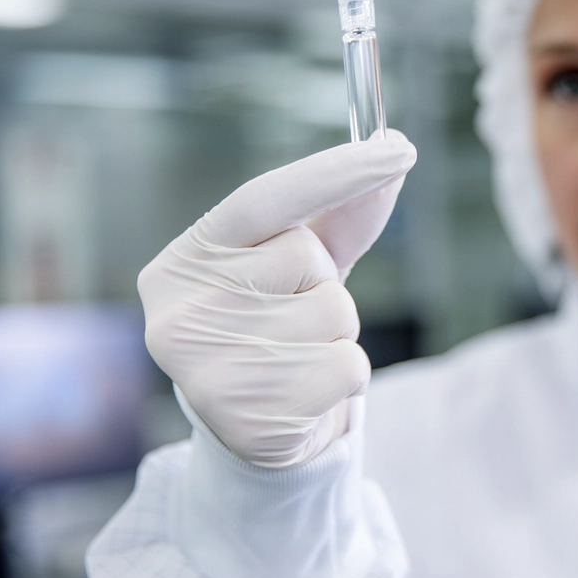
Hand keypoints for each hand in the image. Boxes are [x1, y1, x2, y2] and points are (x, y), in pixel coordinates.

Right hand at [138, 132, 415, 467]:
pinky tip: (309, 395)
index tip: (399, 147)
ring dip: (338, 334)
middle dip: (324, 283)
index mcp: (182, 262)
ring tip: (301, 358)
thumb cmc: (280, 330)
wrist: (261, 433)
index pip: (261, 199)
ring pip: (333, 313)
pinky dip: (346, 379)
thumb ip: (341, 214)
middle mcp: (178, 312)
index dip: (333, 171)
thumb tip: (392, 144)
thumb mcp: (303, 268)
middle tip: (295, 317)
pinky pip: (346, 367)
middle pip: (304, 257)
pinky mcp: (248, 420)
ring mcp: (205, 370)